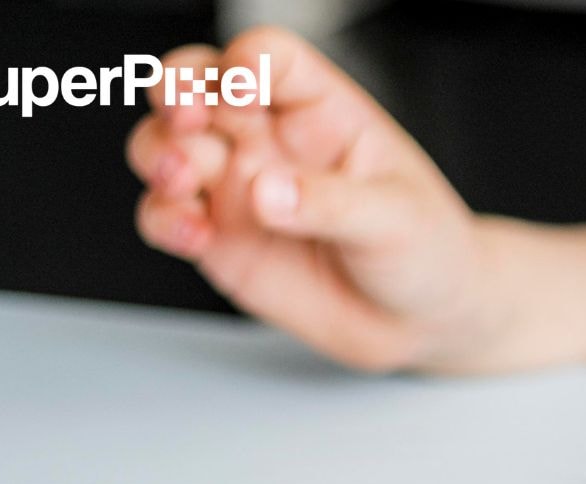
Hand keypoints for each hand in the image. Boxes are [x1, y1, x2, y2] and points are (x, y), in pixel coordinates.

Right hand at [126, 27, 495, 370]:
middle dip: (176, 91)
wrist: (421, 321)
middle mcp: (268, 140)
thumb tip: (267, 191)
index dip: (246, 60)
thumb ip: (330, 202)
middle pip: (196, 86)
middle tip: (187, 118)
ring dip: (160, 154)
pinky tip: (191, 232)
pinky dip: (163, 218)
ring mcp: (237, 187)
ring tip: (185, 179)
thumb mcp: (396, 219)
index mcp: (320, 112)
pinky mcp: (219, 238)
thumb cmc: (425, 250)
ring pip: (165, 146)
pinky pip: (166, 216)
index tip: (241, 83)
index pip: (270, 59)